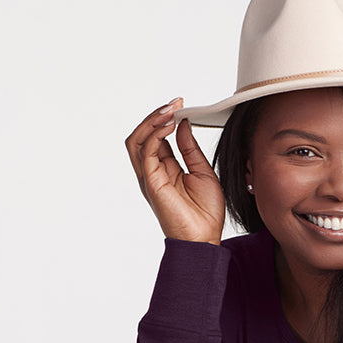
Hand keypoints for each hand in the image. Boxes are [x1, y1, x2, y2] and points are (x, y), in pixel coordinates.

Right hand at [125, 98, 224, 244]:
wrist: (205, 239)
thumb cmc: (206, 213)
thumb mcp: (203, 172)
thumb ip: (190, 148)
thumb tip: (183, 123)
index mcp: (165, 170)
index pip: (157, 138)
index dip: (167, 120)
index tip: (181, 106)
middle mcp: (153, 172)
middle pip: (142, 136)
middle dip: (156, 116)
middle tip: (175, 103)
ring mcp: (150, 177)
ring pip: (137, 140)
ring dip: (152, 121)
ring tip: (170, 110)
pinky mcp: (151, 182)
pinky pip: (146, 151)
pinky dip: (156, 134)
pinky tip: (170, 124)